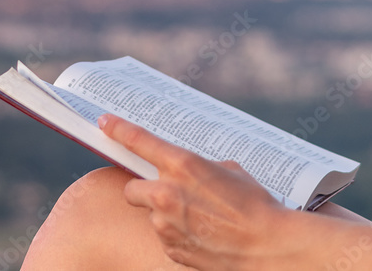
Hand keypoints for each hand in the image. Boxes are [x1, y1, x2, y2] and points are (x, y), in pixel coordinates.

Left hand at [98, 113, 289, 269]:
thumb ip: (201, 169)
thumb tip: (190, 176)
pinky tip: (204, 236)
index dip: (118, 129)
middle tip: (162, 192)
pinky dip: (179, 235)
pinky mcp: (170, 249)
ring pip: (152, 216)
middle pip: (131, 188)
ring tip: (201, 219)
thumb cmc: (256, 205)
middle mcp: (166, 194)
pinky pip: (166, 237)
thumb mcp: (230, 172)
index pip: (139, 141)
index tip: (104, 122)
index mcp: (183, 165)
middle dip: (142, 189)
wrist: (267, 247)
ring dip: (167, 215)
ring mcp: (165, 225)